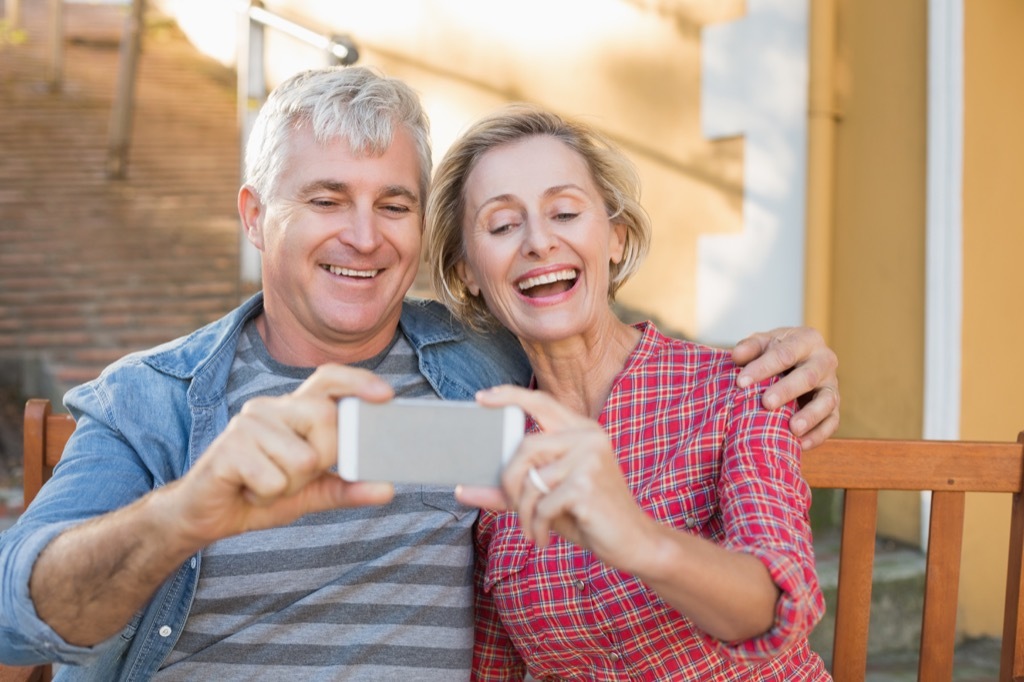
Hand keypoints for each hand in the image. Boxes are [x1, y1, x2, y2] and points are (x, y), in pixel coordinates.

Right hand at [164, 364, 395, 546]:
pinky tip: (249, 491)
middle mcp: (270, 408)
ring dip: (290, 486)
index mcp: (292, 410)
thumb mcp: (309, 493)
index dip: (358, 381)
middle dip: (322, 459)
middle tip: (295, 477)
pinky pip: (274, 480)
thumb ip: (346, 488)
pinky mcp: (228, 448)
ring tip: (267, 485)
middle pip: (325, 418)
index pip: (328, 378)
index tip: (386, 395)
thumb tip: (387, 488)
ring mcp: (247, 425)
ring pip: (303, 458)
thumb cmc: (258, 494)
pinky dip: (267, 497)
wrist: (202, 516)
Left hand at [459, 385, 651, 567]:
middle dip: (510, 482)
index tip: (482, 398)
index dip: (510, 396)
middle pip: (525, 447)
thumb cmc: (588, 515)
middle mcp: (588, 437)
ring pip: (532, 480)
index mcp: (582, 431)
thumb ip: (509, 490)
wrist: (633, 542)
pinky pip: (542, 504)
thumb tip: (462, 489)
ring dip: (524, 513)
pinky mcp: (587, 485)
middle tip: (513, 508)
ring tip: (531, 530)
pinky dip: (537, 526)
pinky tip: (543, 538)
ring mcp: (590, 459)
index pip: (542, 402)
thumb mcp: (547, 498)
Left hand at [732, 326, 838, 449]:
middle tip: (766, 403)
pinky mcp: (834, 408)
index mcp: (806, 340)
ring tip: (793, 428)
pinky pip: (832, 422)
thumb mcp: (763, 343)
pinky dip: (819, 435)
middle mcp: (824, 361)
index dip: (763, 367)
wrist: (795, 363)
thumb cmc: (774, 352)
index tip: (741, 382)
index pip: (785, 353)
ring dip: (810, 416)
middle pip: (808, 376)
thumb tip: (736, 356)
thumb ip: (750, 347)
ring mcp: (832, 385)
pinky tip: (801, 444)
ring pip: (827, 401)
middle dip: (787, 390)